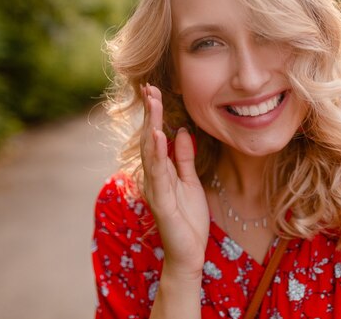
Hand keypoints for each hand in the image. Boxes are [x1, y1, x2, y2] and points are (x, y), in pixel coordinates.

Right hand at [140, 84, 209, 278]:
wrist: (189, 253)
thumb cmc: (188, 220)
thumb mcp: (191, 181)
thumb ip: (184, 158)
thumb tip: (179, 131)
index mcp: (161, 171)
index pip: (156, 136)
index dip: (155, 113)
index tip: (155, 90)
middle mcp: (153, 177)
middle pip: (150, 138)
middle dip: (150, 113)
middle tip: (149, 87)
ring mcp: (155, 189)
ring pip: (151, 152)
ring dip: (152, 126)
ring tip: (153, 103)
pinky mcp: (161, 203)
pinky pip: (159, 175)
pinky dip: (158, 154)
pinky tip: (159, 135)